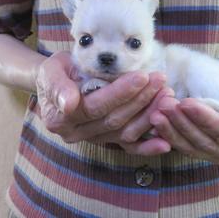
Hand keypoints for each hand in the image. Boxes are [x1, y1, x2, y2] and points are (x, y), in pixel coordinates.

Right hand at [35, 51, 171, 155]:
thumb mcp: (51, 71)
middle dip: (141, 100)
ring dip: (149, 116)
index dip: (120, 93)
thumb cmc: (57, 72)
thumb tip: (69, 103)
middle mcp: (76, 134)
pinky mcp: (107, 141)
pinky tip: (165, 142)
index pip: (95, 106)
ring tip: (167, 96)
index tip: (141, 77)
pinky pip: (128, 147)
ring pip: (125, 132)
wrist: (59, 82)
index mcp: (60, 117)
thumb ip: (57, 86)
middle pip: (114, 119)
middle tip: (160, 81)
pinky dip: (147, 147)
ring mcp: (93, 139)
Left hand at [149, 69, 218, 165]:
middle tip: (164, 104)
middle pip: (207, 142)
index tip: (187, 102)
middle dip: (183, 123)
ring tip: (156, 111)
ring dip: (171, 130)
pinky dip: (169, 134)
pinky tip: (155, 122)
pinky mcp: (205, 152)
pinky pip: (185, 146)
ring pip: (192, 147)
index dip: (206, 119)